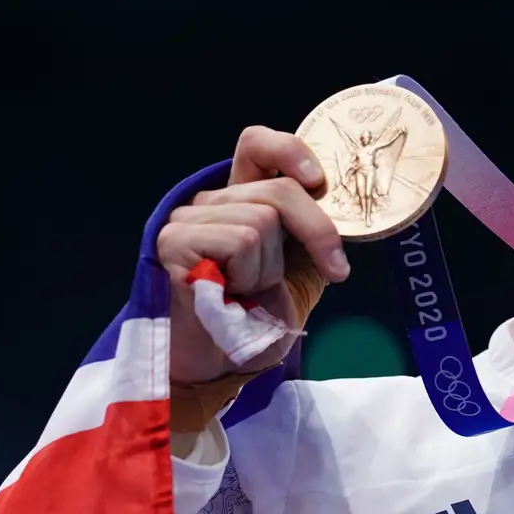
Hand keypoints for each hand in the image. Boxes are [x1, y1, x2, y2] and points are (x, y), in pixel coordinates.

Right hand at [158, 126, 351, 384]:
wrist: (216, 368)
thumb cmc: (251, 324)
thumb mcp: (296, 273)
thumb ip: (308, 235)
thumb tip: (339, 202)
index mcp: (238, 202)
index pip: (255, 144)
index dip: (289, 150)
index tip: (318, 182)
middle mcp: (210, 204)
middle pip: (279, 190)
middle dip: (316, 232)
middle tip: (332, 270)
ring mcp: (187, 219)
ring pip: (262, 219)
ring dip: (269, 269)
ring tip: (246, 294)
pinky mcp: (174, 240)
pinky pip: (240, 240)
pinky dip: (248, 275)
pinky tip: (228, 295)